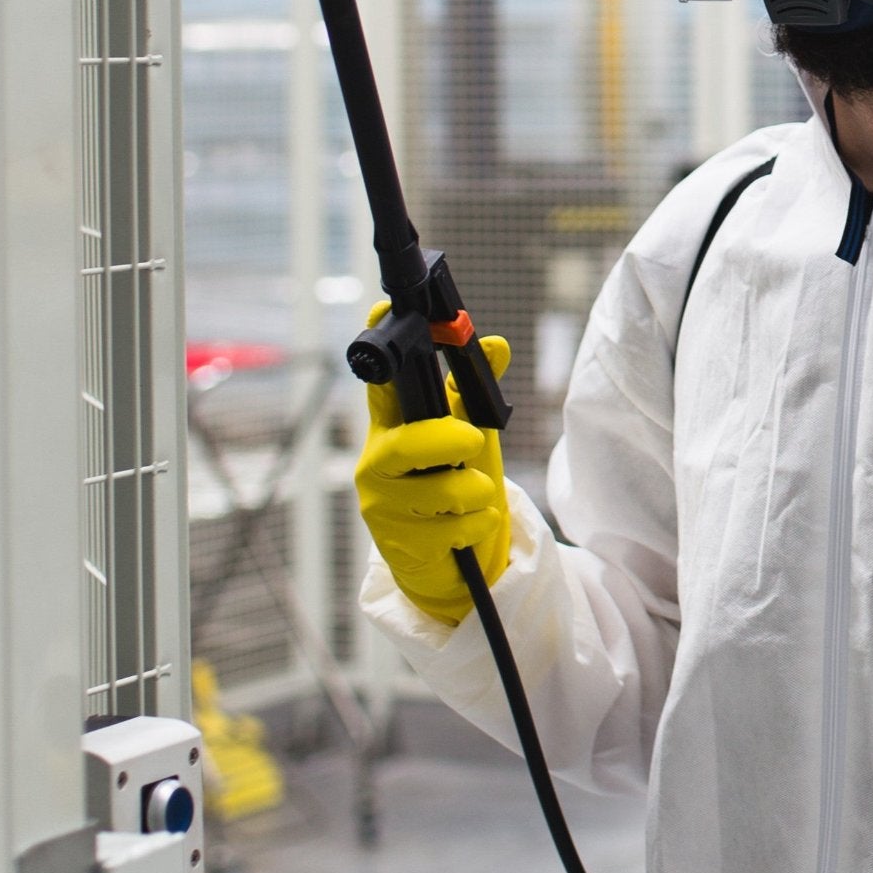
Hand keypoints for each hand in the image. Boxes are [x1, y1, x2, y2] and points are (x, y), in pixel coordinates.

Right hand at [354, 310, 513, 625]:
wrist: (446, 560)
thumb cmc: (452, 486)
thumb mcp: (470, 436)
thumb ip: (477, 394)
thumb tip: (495, 345)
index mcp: (392, 425)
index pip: (381, 385)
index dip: (381, 349)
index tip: (382, 312)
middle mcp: (377, 460)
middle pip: (406, 443)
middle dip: (448, 440)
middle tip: (472, 441)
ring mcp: (381, 503)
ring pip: (442, 490)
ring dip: (476, 492)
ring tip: (474, 495)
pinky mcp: (397, 542)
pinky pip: (454, 527)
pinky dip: (477, 524)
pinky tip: (468, 525)